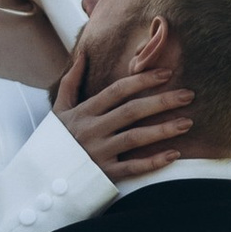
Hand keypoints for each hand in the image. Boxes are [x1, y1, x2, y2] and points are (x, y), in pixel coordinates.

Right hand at [53, 35, 194, 180]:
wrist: (42, 176)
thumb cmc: (56, 139)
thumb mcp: (58, 109)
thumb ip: (70, 81)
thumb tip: (83, 54)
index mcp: (84, 112)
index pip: (117, 91)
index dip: (142, 80)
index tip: (166, 73)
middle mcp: (93, 130)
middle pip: (131, 111)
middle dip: (161, 101)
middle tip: (188, 94)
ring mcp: (99, 153)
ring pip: (135, 138)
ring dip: (163, 130)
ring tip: (187, 122)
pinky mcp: (105, 174)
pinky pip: (133, 167)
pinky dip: (153, 161)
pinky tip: (173, 154)